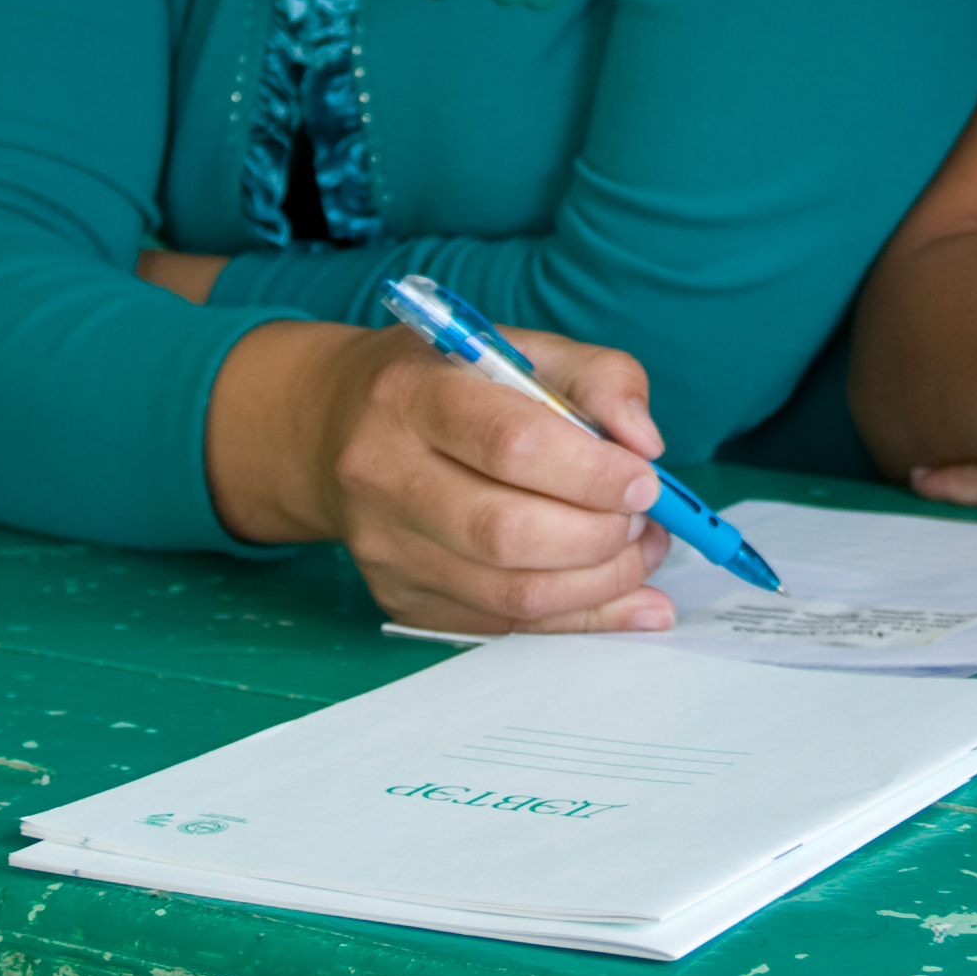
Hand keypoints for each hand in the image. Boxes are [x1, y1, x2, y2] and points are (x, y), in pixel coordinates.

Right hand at [207, 319, 678, 635]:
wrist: (331, 428)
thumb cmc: (443, 383)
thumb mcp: (517, 349)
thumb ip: (596, 378)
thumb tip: (645, 444)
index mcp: (412, 394)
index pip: (508, 442)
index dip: (589, 472)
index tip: (644, 480)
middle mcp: (383, 473)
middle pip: (505, 532)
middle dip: (599, 536)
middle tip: (645, 520)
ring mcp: (385, 547)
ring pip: (509, 595)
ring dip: (599, 584)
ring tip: (638, 552)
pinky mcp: (399, 598)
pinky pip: (503, 626)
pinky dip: (576, 618)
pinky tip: (622, 597)